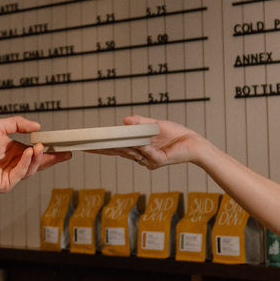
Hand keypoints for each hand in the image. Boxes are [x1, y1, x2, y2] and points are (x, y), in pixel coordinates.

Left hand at [0, 117, 71, 190]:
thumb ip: (18, 124)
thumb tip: (37, 126)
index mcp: (16, 152)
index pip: (37, 153)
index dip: (51, 151)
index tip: (64, 147)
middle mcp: (15, 164)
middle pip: (38, 163)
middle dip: (52, 158)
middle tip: (62, 152)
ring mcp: (11, 175)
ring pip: (30, 169)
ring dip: (37, 158)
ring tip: (38, 147)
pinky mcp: (4, 183)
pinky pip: (19, 174)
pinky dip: (25, 164)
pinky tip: (27, 153)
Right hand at [95, 115, 209, 170]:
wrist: (193, 143)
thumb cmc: (176, 134)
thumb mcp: (154, 124)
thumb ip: (139, 122)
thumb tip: (124, 120)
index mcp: (137, 148)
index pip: (115, 148)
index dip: (101, 147)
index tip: (86, 145)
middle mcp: (140, 156)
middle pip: (118, 152)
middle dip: (104, 149)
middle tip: (88, 146)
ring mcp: (149, 160)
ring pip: (132, 152)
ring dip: (122, 146)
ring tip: (109, 141)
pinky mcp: (159, 161)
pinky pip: (149, 154)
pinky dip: (144, 148)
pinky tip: (140, 143)